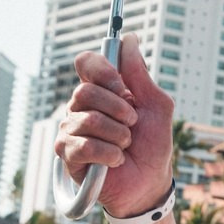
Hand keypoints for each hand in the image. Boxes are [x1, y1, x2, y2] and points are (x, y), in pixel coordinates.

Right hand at [56, 34, 175, 216]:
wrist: (150, 183)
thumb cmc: (152, 145)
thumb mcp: (156, 106)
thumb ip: (140, 75)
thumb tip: (129, 39)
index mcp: (101, 91)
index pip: (86, 63)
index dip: (102, 70)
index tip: (123, 86)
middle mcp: (81, 106)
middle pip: (85, 91)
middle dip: (118, 109)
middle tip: (132, 123)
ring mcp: (71, 130)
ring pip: (87, 120)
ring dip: (118, 135)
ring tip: (126, 145)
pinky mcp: (67, 154)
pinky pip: (85, 145)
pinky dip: (109, 153)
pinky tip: (116, 160)